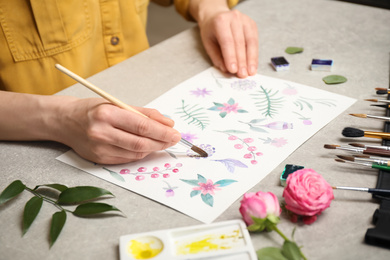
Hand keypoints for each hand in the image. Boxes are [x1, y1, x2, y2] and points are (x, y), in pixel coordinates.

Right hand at [57, 98, 180, 163]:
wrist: (64, 121)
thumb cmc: (92, 110)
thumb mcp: (117, 104)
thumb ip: (143, 113)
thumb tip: (168, 123)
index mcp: (106, 114)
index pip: (142, 126)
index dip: (162, 132)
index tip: (176, 133)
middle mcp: (101, 132)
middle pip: (140, 142)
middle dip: (162, 142)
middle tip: (174, 139)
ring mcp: (99, 148)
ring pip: (136, 153)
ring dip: (153, 149)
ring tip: (163, 142)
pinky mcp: (99, 159)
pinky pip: (127, 158)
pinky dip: (140, 153)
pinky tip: (146, 147)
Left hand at [190, 1, 258, 77]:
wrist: (215, 16)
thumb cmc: (211, 32)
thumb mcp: (208, 44)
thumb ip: (217, 57)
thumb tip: (227, 70)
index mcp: (220, 21)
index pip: (227, 41)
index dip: (231, 57)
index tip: (233, 70)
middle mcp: (234, 18)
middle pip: (240, 42)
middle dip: (242, 61)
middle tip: (242, 75)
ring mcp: (245, 20)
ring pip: (250, 42)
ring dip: (251, 59)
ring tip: (250, 72)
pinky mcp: (252, 24)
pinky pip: (255, 41)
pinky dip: (254, 55)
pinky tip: (253, 65)